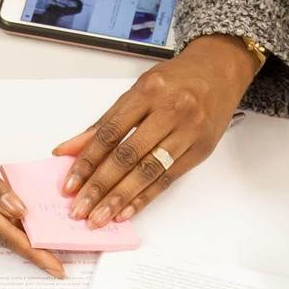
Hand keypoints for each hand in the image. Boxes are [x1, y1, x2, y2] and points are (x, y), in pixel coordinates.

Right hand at [0, 76, 64, 278]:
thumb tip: (16, 210)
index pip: (2, 232)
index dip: (32, 250)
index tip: (56, 267)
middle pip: (0, 233)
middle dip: (32, 244)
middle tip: (65, 255)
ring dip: (20, 230)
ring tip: (51, 238)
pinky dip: (5, 215)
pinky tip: (24, 215)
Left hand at [54, 34, 257, 227]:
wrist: (221, 70)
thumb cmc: (175, 80)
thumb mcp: (138, 90)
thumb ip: (105, 122)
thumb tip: (67, 150)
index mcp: (148, 92)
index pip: (110, 133)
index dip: (87, 161)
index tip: (70, 185)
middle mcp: (170, 111)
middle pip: (127, 155)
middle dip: (100, 186)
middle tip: (80, 210)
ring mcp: (188, 132)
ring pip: (148, 171)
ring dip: (120, 198)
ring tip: (99, 218)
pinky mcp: (200, 150)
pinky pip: (167, 179)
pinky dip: (144, 198)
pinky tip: (126, 212)